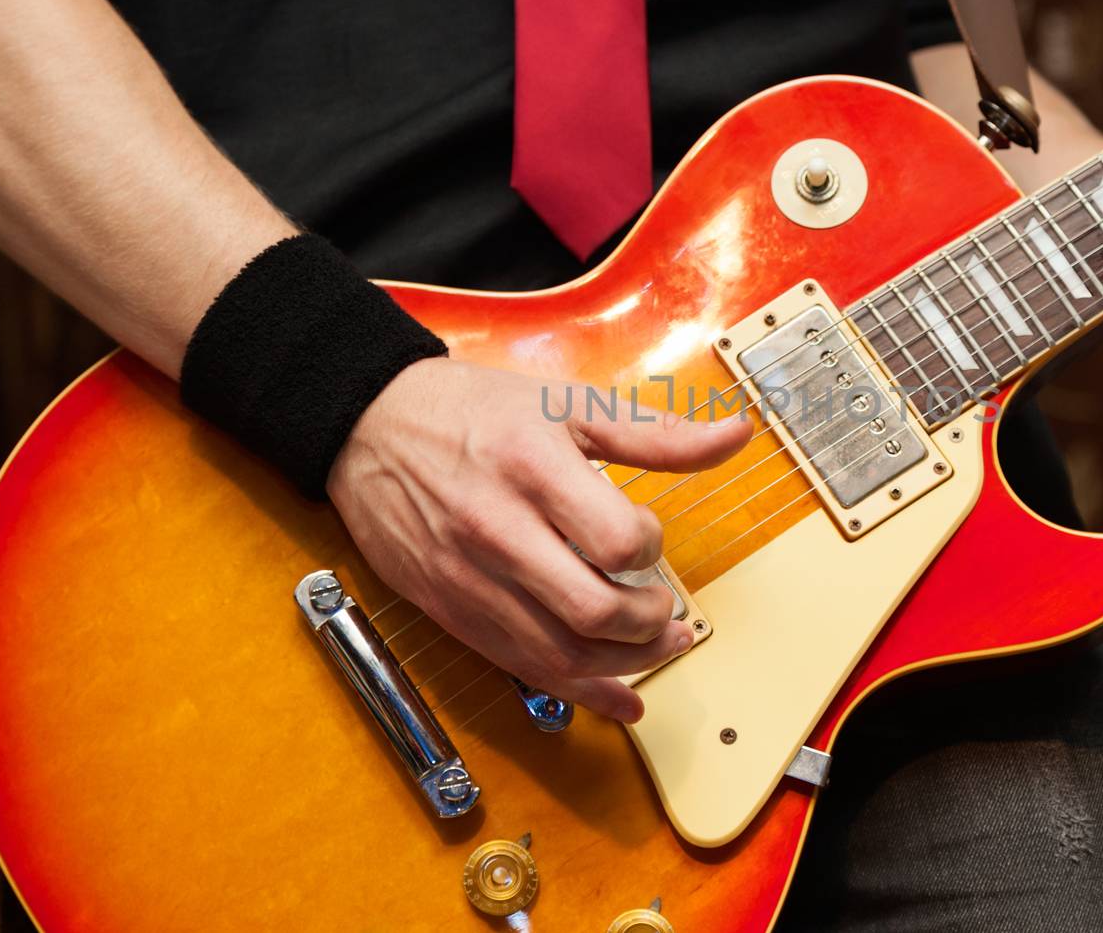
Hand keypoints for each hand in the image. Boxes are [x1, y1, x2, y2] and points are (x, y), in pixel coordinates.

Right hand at [326, 358, 750, 722]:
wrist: (369, 425)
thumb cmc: (473, 411)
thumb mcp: (568, 404)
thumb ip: (654, 432)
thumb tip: (733, 435)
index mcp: (533, 469)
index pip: (616, 539)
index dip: (650, 545)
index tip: (646, 535)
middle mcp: (498, 531)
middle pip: (593, 609)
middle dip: (649, 621)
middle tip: (666, 608)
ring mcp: (470, 578)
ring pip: (561, 653)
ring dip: (625, 664)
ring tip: (657, 647)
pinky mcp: (451, 610)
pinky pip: (522, 668)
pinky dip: (580, 692)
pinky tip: (618, 698)